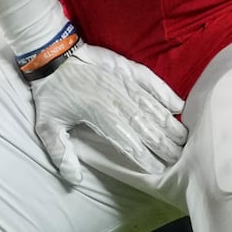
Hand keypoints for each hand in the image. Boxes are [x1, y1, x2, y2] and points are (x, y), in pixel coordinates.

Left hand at [29, 43, 185, 182]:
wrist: (51, 53)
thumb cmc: (50, 92)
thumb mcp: (46, 125)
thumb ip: (60, 153)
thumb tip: (75, 178)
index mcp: (101, 116)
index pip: (130, 143)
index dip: (146, 159)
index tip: (160, 171)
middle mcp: (117, 100)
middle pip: (148, 127)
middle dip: (165, 145)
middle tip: (180, 159)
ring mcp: (123, 82)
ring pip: (153, 106)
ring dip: (170, 124)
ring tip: (184, 139)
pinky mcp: (126, 68)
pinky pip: (151, 81)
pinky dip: (166, 93)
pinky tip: (178, 106)